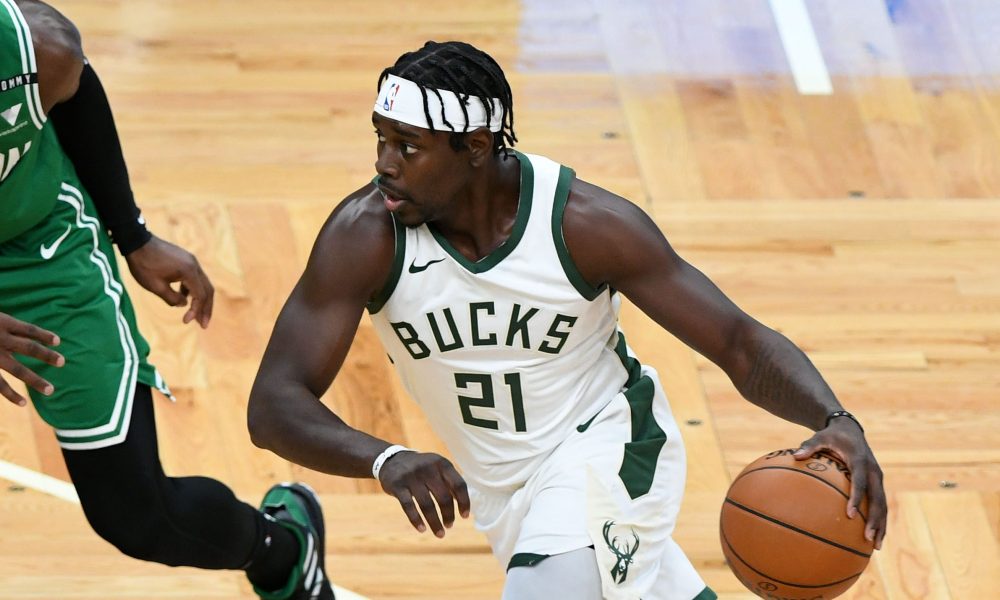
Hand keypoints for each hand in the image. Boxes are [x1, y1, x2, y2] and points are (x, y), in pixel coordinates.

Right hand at [0, 312, 63, 405]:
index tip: (58, 341)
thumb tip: (13, 330)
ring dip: (34, 380)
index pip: (28, 329)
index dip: (43, 335)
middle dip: (46, 356)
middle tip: (62, 362)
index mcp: (0, 322)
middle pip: (28, 348)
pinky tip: (22, 403)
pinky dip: (9, 394)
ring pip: (17, 369)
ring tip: (50, 391)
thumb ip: (0, 325)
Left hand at [125, 235, 213, 327]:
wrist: (137, 242)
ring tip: (196, 315)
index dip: (195, 311)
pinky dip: (193, 290)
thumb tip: (183, 304)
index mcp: (189, 271)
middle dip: (206, 309)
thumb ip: (172, 298)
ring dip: (201, 300)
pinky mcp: (186, 260)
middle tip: (203, 325)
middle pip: (208, 290)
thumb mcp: (155, 286)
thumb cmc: (144, 265)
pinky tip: (185, 298)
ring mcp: (191, 261)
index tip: (186, 322)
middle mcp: (194, 265)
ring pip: (203, 284)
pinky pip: (195, 277)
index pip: (199, 295)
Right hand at [378, 451, 470, 537]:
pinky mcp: (397, 485)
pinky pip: (408, 506)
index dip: (464, 502)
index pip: (459, 485)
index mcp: (442, 464)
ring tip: (440, 534)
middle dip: (448, 515)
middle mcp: (428, 468)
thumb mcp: (437, 468)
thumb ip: (450, 482)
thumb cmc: (422, 469)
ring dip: (435, 522)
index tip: (465, 516)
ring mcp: (411, 476)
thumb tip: (463, 505)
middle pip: (444, 497)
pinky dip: (416, 520)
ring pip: (427, 505)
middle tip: (449, 526)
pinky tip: (422, 529)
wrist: (392, 459)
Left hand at [794, 418, 886, 548]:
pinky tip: (874, 537)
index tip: (849, 515)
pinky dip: (879, 520)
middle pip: (877, 499)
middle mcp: (873, 471)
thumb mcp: (820, 436)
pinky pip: (880, 504)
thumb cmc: (832, 435)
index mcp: (860, 461)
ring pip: (882, 505)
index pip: (860, 482)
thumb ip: (809, 446)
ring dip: (881, 524)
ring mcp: (878, 478)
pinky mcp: (877, 483)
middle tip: (867, 537)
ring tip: (875, 545)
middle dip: (874, 519)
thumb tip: (796, 455)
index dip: (856, 498)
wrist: (850, 429)